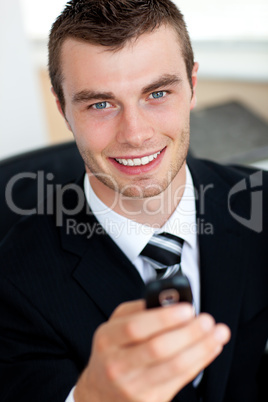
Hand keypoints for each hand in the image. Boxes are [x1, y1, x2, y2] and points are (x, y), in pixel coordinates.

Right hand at [74, 300, 229, 401]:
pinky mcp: (149, 401)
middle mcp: (116, 365)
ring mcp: (132, 387)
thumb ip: (139, 310)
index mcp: (107, 339)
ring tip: (218, 333)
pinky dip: (199, 362)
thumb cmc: (113, 350)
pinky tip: (210, 349)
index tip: (188, 309)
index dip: (164, 318)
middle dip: (188, 333)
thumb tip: (171, 301)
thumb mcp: (116, 325)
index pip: (135, 327)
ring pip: (174, 367)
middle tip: (207, 321)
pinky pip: (180, 380)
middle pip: (158, 349)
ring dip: (201, 348)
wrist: (100, 393)